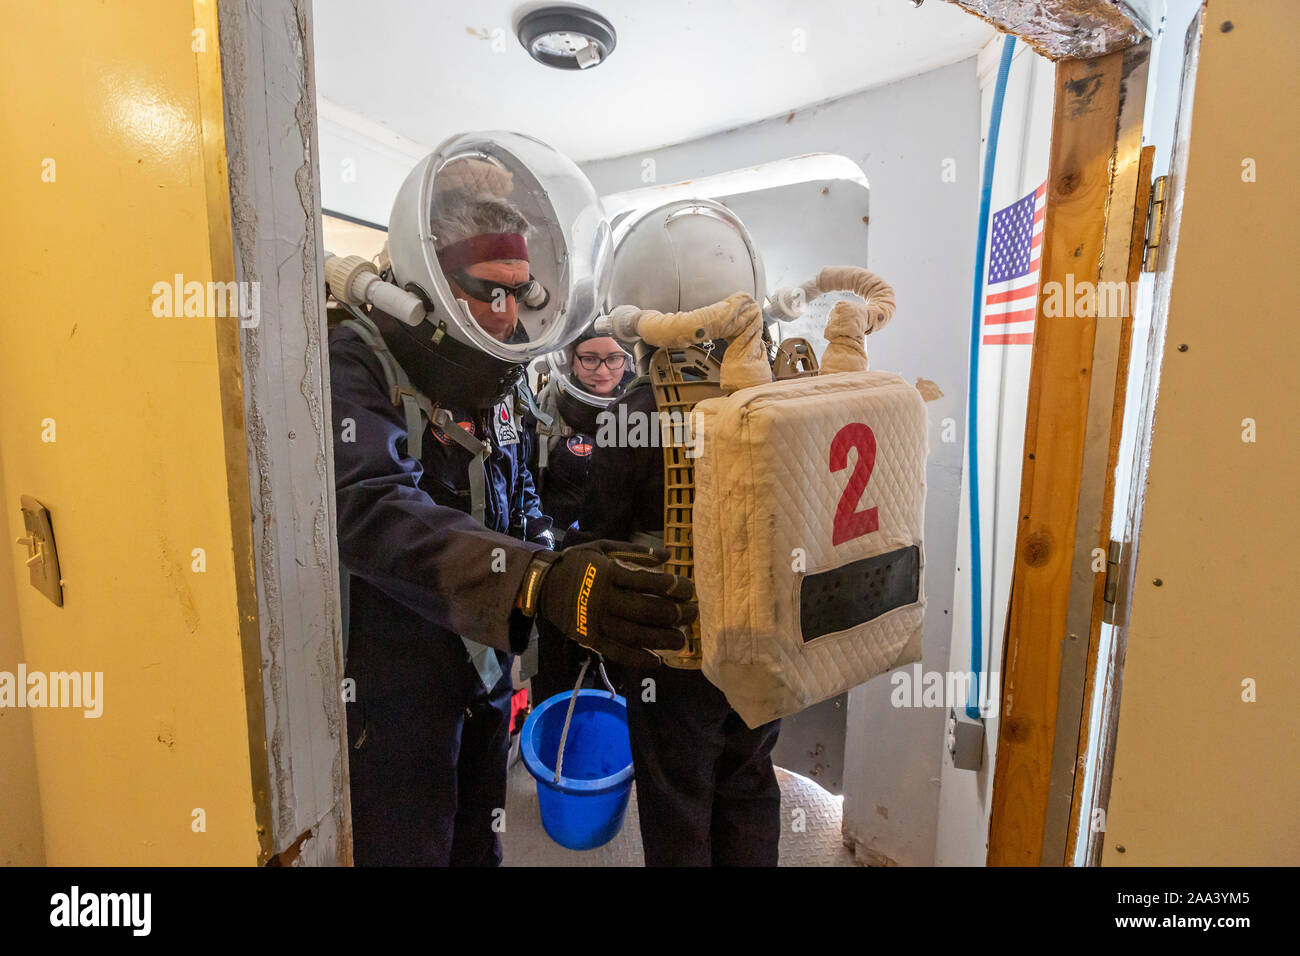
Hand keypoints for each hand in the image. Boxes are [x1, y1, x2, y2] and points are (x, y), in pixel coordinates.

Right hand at [535, 540, 694, 667]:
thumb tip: (667, 556)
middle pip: (646, 611)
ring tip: (681, 640)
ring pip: (635, 635)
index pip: (649, 583)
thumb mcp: (603, 547)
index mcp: (609, 573)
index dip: (674, 587)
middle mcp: (604, 599)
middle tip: (692, 614)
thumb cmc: (578, 563)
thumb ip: (636, 551)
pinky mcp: (590, 639)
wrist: (542, 584)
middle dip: (675, 615)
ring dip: (662, 639)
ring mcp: (596, 621)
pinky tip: (657, 660)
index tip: (689, 590)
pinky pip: (618, 652)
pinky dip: (639, 658)